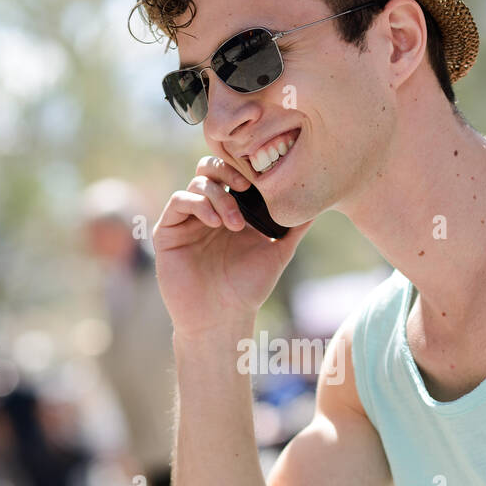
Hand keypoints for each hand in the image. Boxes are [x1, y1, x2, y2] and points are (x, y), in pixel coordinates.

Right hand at [151, 156, 312, 338]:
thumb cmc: (248, 288)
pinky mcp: (168, 231)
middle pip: (209, 168)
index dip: (244, 168)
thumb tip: (318, 204)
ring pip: (197, 184)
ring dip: (219, 197)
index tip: (262, 178)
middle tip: (246, 186)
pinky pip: (178, 201)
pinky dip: (198, 204)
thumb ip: (295, 227)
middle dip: (227, 171)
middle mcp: (207, 210)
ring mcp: (186, 220)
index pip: (232, 173)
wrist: (221, 318)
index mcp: (231, 210)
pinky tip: (216, 223)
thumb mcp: (278, 252)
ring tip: (235, 224)